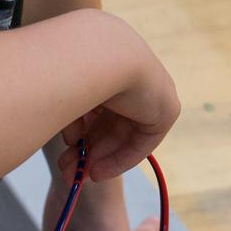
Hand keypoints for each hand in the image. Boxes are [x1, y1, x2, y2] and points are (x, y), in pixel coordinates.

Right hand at [62, 38, 178, 182]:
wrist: (98, 54)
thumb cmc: (69, 64)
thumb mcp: (65, 91)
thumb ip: (68, 112)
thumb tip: (67, 136)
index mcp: (110, 61)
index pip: (98, 103)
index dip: (80, 128)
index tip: (65, 147)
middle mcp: (133, 74)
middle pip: (111, 122)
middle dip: (87, 148)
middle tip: (66, 168)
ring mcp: (152, 90)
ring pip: (124, 134)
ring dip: (99, 157)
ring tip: (75, 175)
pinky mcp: (165, 109)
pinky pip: (142, 142)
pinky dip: (119, 159)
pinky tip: (96, 172)